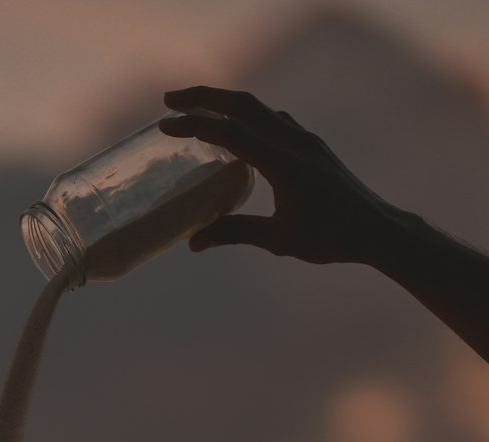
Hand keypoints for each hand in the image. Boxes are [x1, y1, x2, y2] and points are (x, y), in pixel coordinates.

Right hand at [158, 85, 399, 265]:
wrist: (375, 228)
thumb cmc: (329, 238)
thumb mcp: (278, 240)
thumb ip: (235, 234)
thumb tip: (194, 243)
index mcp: (283, 163)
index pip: (231, 134)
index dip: (195, 126)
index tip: (165, 125)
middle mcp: (294, 141)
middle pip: (242, 104)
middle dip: (203, 97)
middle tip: (170, 101)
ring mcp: (304, 139)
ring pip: (258, 107)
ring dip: (225, 102)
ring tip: (196, 109)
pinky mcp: (310, 145)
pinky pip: (272, 119)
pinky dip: (247, 116)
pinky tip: (238, 128)